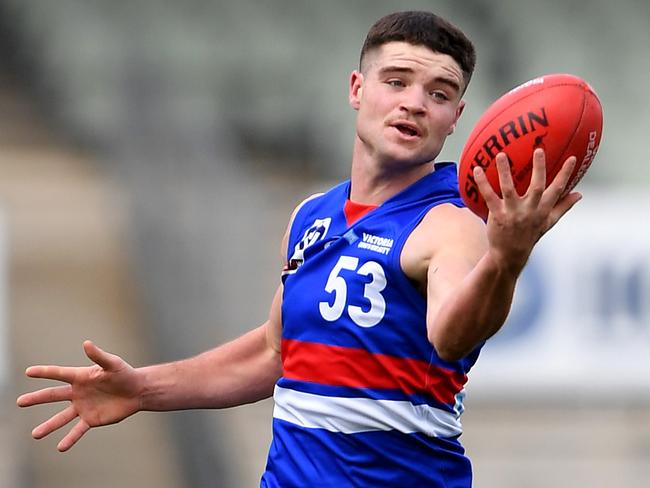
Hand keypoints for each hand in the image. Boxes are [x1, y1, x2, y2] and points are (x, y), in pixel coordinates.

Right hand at [17, 341, 142, 451]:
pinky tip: (60, 447)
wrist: (137, 391)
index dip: (44, 372)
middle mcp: (78, 392)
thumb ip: (99, 356)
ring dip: (48, 426)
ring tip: (34, 435)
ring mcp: (83, 407)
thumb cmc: (125, 374)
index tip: (28, 372)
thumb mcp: (113, 363)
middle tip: (20, 402)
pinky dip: (70, 439)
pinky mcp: (91, 419)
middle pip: (53, 396)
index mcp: (81, 377)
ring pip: (61, 417)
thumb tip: (86, 343)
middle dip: (37, 398)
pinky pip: (77, 430)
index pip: (59, 374)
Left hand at [473, 148, 581, 273]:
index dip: (566, 174)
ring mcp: (512, 213)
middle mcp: (529, 210)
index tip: (573, 157)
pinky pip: (489, 197)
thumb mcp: (548, 222)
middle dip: (539, 168)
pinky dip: (483, 183)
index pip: (558, 190)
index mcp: (543, 210)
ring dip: (505, 171)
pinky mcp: (497, 215)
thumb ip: (563, 207)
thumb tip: (579, 194)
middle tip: (539, 149)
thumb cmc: (530, 235)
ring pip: (509, 189)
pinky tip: (477, 170)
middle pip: (537, 187)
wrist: (510, 255)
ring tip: (501, 154)